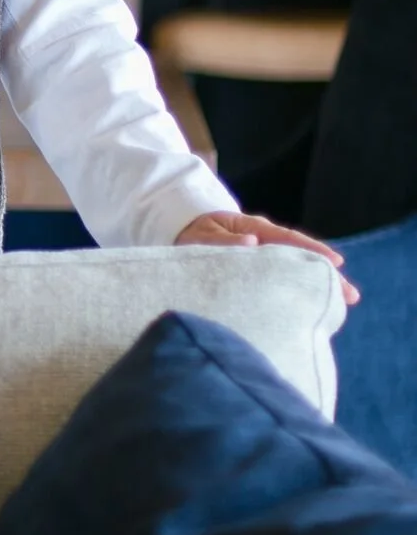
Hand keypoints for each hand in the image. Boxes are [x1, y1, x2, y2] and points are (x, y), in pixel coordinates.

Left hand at [175, 210, 357, 304]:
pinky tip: (312, 305)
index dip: (313, 250)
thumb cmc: (192, 232)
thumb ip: (223, 241)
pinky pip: (282, 277)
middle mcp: (264, 241)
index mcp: (254, 229)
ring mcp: (264, 255)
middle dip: (326, 274)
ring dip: (316, 284)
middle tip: (351, 295)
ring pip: (295, 268)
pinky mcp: (258, 269)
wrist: (183, 230)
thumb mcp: (202, 235)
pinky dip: (298, 288)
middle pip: (300, 257)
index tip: (336, 263)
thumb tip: (251, 243)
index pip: (289, 239)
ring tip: (341, 304)